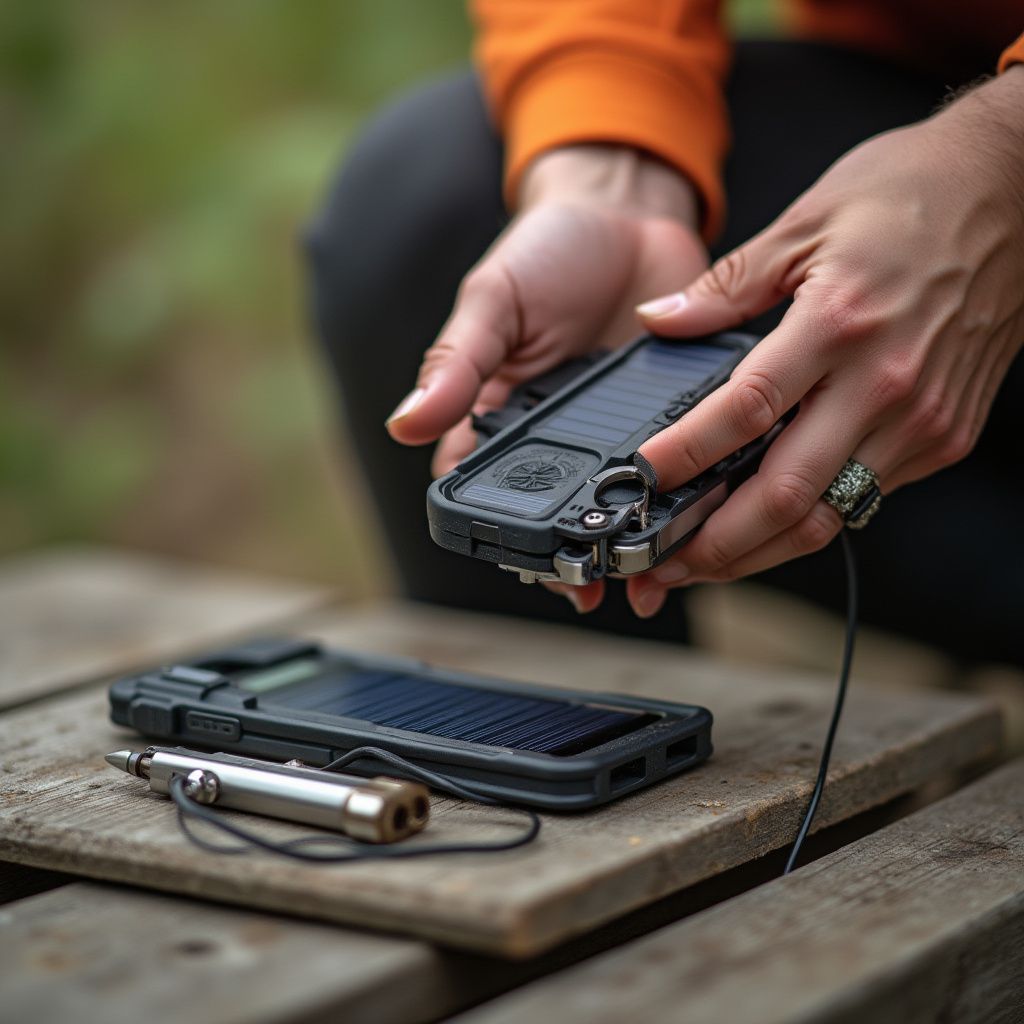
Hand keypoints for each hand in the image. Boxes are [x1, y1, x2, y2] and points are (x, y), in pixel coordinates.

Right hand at [386, 144, 707, 611]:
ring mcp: (626, 433)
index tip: (531, 566)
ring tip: (649, 579)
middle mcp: (566, 439)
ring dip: (638, 547)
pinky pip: (691, 467)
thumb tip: (405, 422)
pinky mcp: (681, 416)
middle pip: (567, 517)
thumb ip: (458, 362)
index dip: (510, 539)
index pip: (497, 495)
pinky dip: (697, 501)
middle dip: (580, 559)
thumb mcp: (493, 301)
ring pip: (630, 507)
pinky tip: (703, 525)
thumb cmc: (548, 253)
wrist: (628, 211)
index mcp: (508, 419)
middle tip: (594, 585)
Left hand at [626, 67, 1023, 617]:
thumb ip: (726, 285)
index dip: (685, 455)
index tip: (640, 481)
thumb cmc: (911, 195)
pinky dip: (809, 520)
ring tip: (703, 563)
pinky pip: (864, 497)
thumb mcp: (806, 221)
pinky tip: (766, 521)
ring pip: (828, 515)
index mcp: (840, 322)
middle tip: (662, 564)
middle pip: (787, 494)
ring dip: (759, 549)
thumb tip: (658, 321)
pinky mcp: (944, 438)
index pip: (745, 411)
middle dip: (717, 544)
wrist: (1019, 192)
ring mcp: (922, 421)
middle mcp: (886, 384)